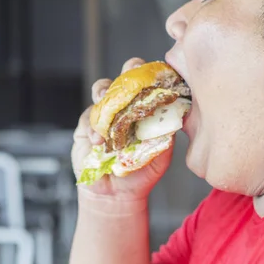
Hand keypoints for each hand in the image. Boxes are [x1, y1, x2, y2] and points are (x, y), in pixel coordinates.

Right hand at [71, 57, 174, 200]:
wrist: (118, 193)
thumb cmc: (142, 170)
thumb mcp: (161, 152)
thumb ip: (166, 133)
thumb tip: (177, 114)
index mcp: (144, 106)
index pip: (149, 82)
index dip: (153, 73)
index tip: (158, 72)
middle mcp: (124, 104)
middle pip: (125, 77)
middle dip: (128, 71)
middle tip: (131, 73)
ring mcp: (104, 112)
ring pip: (102, 90)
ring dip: (104, 91)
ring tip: (106, 99)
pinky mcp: (86, 126)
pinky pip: (88, 118)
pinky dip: (95, 127)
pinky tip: (99, 140)